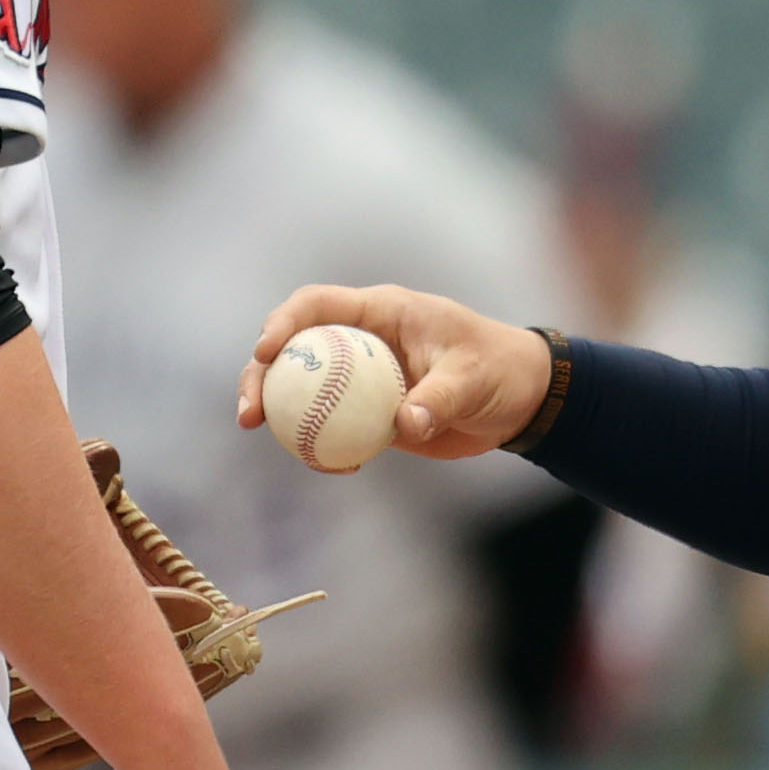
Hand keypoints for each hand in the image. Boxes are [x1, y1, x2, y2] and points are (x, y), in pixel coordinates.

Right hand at [236, 284, 552, 461]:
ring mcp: (361, 377)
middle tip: (249, 410)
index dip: (285, 322)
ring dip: (276, 410)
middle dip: (260, 372)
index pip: (318, 305)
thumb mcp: (471, 378)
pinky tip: (327, 464)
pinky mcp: (369, 412)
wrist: (519, 399)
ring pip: (303, 389)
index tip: (268, 350)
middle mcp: (361, 340)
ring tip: (260, 431)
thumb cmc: (499, 369)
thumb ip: (437, 398)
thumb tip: (404, 424)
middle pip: (295, 348)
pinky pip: (330, 426)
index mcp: (381, 313)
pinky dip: (319, 444)